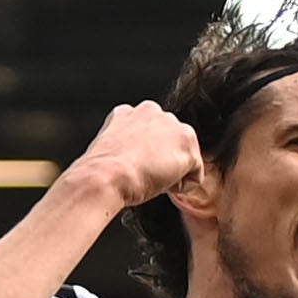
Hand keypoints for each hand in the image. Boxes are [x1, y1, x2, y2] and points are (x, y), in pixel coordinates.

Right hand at [66, 101, 203, 207]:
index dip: (147, 156)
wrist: (105, 177)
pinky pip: (195, 173)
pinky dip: (184, 185)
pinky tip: (164, 185)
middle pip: (171, 142)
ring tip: (154, 179)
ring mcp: (172, 125)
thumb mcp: (111, 150)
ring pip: (185, 155)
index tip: (138, 167)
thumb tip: (135, 159)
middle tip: (147, 175)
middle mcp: (153, 111)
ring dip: (175, 171)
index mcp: (129, 112)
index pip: (151, 134)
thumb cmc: (103, 172)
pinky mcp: (187, 143)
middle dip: (165, 159)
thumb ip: (128, 145)